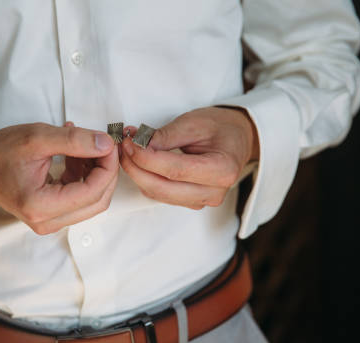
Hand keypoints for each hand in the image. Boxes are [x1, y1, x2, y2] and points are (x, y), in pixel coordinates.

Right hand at [0, 122, 117, 234]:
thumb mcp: (37, 138)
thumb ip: (75, 140)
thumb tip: (105, 144)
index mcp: (40, 206)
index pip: (92, 192)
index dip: (107, 167)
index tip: (109, 144)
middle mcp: (47, 221)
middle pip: (98, 200)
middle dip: (106, 171)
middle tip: (103, 144)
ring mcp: (50, 221)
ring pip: (92, 200)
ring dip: (95, 172)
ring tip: (83, 144)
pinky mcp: (52, 215)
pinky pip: (81, 199)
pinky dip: (85, 175)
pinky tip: (75, 154)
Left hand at [120, 107, 257, 209]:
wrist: (237, 139)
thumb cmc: (220, 127)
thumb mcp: (195, 122)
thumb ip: (166, 136)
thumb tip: (138, 144)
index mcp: (222, 170)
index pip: (175, 170)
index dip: (147, 158)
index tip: (129, 143)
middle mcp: (214, 192)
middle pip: (163, 188)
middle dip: (136, 168)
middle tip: (122, 147)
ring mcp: (203, 201)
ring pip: (159, 194)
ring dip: (138, 174)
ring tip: (128, 151)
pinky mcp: (191, 202)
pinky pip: (161, 195)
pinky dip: (146, 179)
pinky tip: (138, 162)